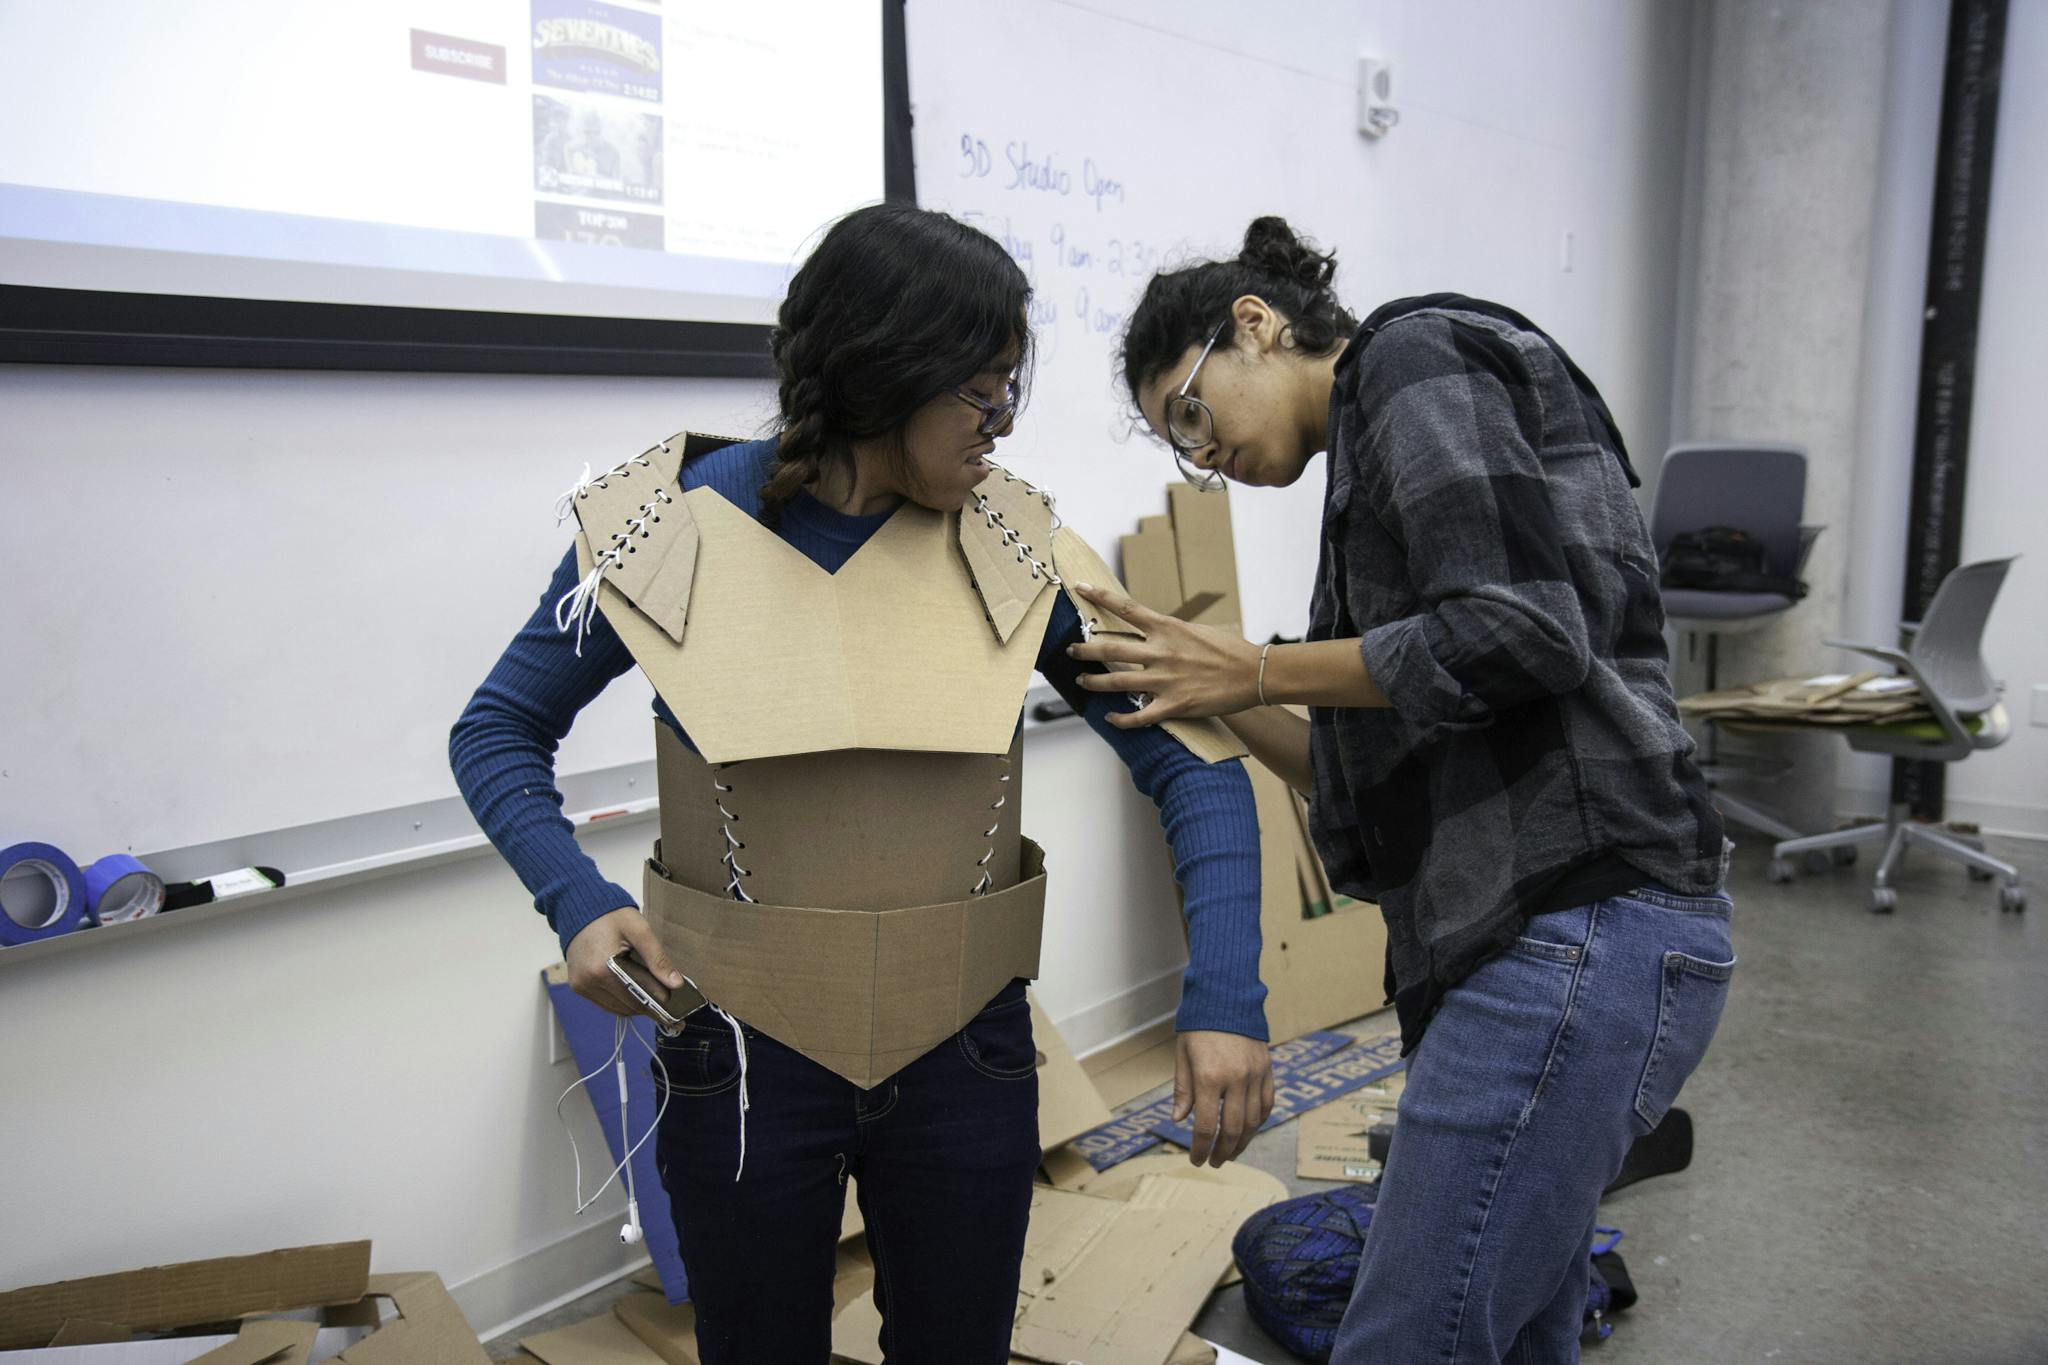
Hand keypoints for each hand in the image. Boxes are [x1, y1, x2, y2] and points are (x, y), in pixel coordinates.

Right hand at [566, 906, 684, 1018]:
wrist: (581, 908)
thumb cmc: (612, 916)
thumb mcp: (640, 931)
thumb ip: (657, 958)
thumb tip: (676, 984)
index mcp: (602, 969)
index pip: (636, 997)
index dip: (658, 1005)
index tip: (676, 1011)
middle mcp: (588, 982)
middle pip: (626, 1007)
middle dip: (648, 1007)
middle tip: (667, 1003)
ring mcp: (580, 987)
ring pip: (615, 1009)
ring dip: (634, 1006)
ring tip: (652, 996)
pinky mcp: (577, 987)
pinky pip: (604, 1003)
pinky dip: (621, 1001)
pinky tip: (633, 990)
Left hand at [1066, 582, 1263, 727]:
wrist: (1254, 674)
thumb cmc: (1229, 651)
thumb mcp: (1196, 631)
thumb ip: (1170, 632)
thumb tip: (1152, 630)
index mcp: (1168, 628)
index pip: (1126, 608)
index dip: (1099, 597)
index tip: (1080, 588)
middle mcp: (1162, 652)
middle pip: (1111, 648)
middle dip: (1085, 650)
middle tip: (1071, 650)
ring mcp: (1166, 680)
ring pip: (1117, 682)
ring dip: (1095, 682)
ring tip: (1083, 681)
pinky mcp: (1174, 705)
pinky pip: (1138, 716)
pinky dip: (1121, 719)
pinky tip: (1111, 718)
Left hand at [1173, 1030, 1275, 1167]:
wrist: (1227, 998)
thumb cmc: (1199, 1027)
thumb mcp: (1183, 1056)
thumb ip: (1183, 1090)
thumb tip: (1179, 1120)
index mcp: (1209, 1077)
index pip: (1205, 1126)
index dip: (1199, 1148)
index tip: (1195, 1160)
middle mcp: (1236, 1079)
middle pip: (1232, 1129)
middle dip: (1223, 1152)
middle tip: (1215, 1163)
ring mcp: (1255, 1075)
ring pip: (1253, 1121)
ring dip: (1242, 1143)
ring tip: (1231, 1153)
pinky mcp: (1267, 1070)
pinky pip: (1267, 1104)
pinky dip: (1259, 1122)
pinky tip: (1249, 1131)